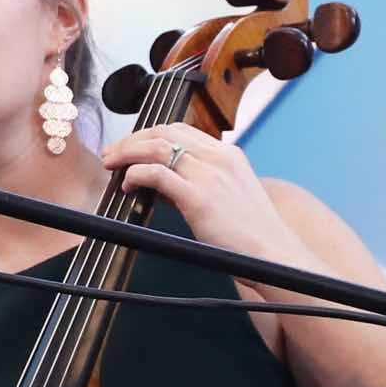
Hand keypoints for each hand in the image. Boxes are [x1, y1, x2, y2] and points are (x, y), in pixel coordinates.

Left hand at [99, 123, 305, 265]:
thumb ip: (201, 184)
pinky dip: (136, 175)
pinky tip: (128, 185)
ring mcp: (209, 176)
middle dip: (132, 139)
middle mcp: (218, 158)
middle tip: (112, 153)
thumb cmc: (252, 236)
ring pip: (156, 147)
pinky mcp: (199, 198)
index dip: (150, 134)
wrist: (274, 256)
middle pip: (164, 132)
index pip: (180, 130)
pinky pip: (156, 174)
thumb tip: (163, 183)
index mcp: (228, 155)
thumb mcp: (231, 197)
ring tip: (111, 164)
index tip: (132, 146)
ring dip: (127, 152)